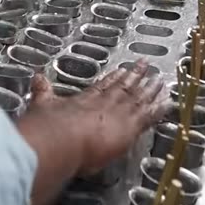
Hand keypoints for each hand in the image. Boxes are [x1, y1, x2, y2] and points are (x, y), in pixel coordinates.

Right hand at [18, 62, 167, 204]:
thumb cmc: (49, 127)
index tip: (122, 70)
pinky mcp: (129, 128)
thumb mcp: (41, 104)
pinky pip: (149, 117)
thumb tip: (36, 78)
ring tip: (160, 80)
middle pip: (124, 88)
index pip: (103, 86)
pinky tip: (168, 103)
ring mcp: (118, 114)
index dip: (113, 78)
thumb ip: (42, 91)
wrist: (60, 138)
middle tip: (146, 66)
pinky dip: (159, 109)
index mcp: (85, 99)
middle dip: (136, 77)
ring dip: (150, 89)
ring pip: (139, 99)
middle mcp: (104, 103)